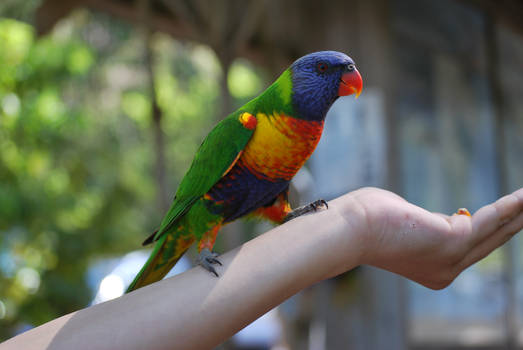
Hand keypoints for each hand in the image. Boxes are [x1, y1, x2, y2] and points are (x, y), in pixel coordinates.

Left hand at [342, 187, 522, 288]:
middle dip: (512, 224)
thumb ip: (431, 223)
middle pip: (488, 243)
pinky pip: (489, 219)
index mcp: (432, 269)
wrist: (349, 228)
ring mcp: (451, 260)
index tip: (504, 210)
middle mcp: (445, 271)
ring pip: (494, 232)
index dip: (481, 223)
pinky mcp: (453, 241)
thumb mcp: (407, 222)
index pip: (464, 244)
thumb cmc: (366, 219)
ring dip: (518, 213)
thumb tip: (454, 219)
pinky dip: (509, 206)